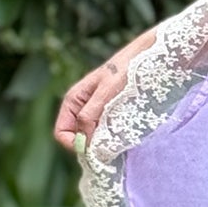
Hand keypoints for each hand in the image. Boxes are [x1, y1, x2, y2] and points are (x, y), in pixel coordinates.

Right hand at [53, 30, 155, 153]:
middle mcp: (81, 108)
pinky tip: (125, 132)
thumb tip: (82, 139)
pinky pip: (105, 132)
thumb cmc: (125, 70)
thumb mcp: (106, 92)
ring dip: (103, 141)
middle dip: (90, 144)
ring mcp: (95, 112)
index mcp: (74, 100)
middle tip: (111, 145)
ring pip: (92, 137)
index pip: (62, 132)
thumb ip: (91, 114)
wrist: (145, 58)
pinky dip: (112, 137)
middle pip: (77, 137)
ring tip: (120, 136)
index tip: (94, 148)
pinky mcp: (110, 115)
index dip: (74, 144)